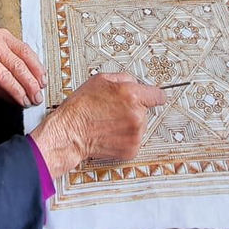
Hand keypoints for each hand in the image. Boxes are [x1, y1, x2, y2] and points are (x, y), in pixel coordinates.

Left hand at [0, 22, 44, 106]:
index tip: (26, 102)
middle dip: (31, 85)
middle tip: (37, 98)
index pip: (5, 77)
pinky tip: (38, 72)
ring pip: (26, 55)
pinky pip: (25, 48)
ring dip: (37, 72)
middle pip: (19, 66)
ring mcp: (1, 37)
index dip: (19, 92)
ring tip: (42, 86)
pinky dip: (34, 61)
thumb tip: (15, 99)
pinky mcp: (7, 34)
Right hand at [29, 73, 166, 179]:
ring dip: (129, 124)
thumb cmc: (80, 108)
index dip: (153, 95)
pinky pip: (134, 140)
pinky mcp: (132, 149)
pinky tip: (110, 134)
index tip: (153, 97)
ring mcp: (135, 134)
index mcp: (131, 95)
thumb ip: (124, 78)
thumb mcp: (99, 80)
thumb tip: (135, 82)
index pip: (158, 95)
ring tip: (109, 123)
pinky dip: (125, 138)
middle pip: (146, 110)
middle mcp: (136, 115)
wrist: (70, 133)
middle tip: (114, 111)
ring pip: (140, 126)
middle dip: (134, 109)